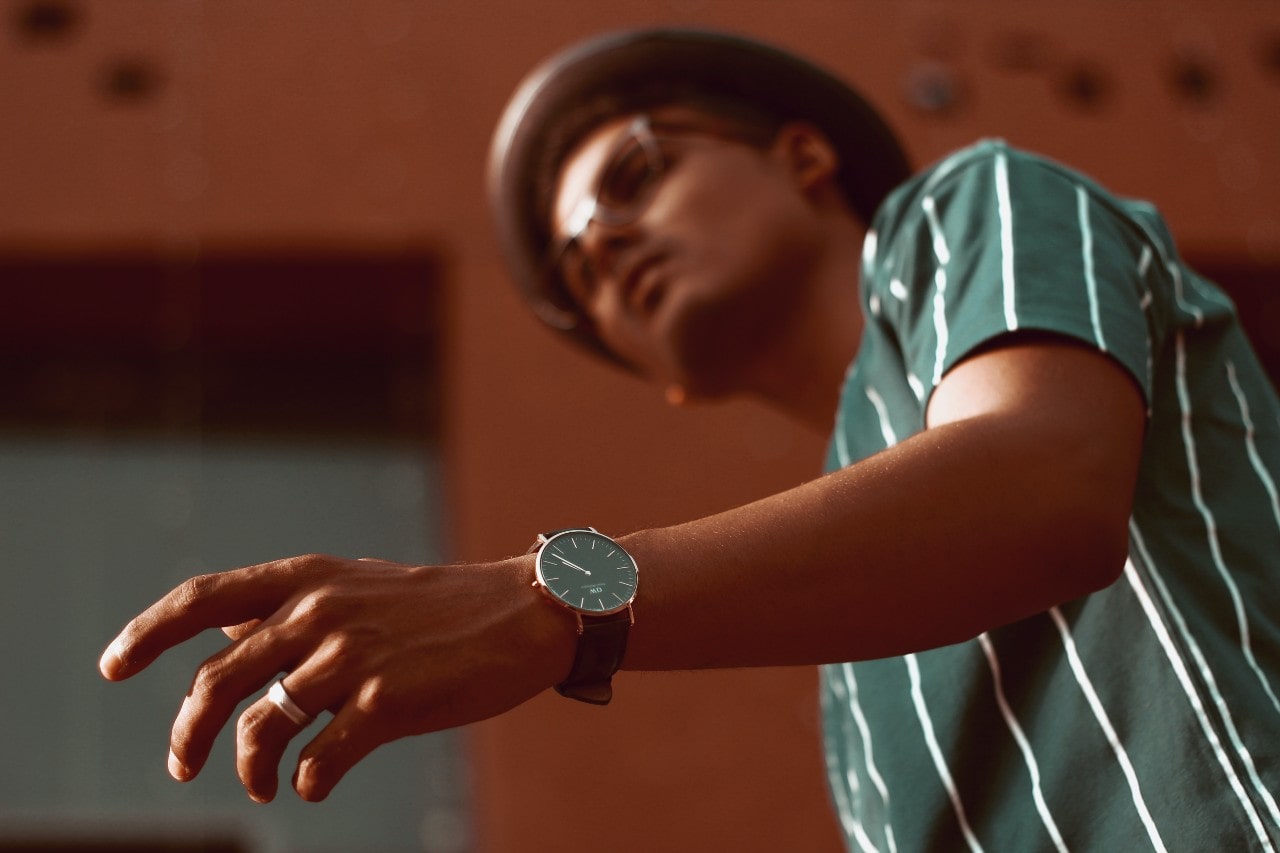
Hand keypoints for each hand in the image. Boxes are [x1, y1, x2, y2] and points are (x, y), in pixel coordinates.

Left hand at [99, 553, 572, 802]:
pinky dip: (308, 779)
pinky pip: (320, 757)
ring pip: (261, 725)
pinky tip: (315, 783)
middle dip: (186, 731)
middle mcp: (320, 611)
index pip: (204, 598)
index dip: (148, 633)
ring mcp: (353, 655)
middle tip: (181, 765)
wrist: (524, 614)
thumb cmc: (439, 607)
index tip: (112, 667)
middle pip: (217, 679)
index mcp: (308, 577)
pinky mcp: (387, 701)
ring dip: (250, 768)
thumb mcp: (358, 586)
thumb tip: (229, 646)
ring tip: (263, 785)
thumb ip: (294, 611)